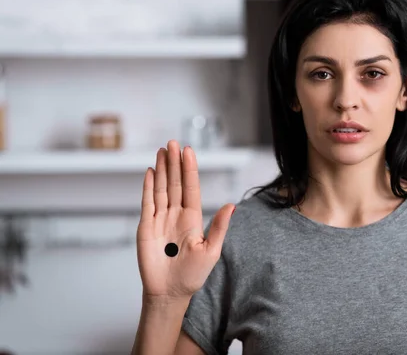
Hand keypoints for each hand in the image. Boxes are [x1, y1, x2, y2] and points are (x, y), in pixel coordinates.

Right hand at [136, 140, 233, 301]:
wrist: (169, 292)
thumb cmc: (192, 274)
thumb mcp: (210, 250)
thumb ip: (219, 227)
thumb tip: (231, 205)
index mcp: (193, 218)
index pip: (192, 188)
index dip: (190, 169)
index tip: (188, 151)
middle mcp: (177, 214)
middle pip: (176, 183)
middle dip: (175, 163)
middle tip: (173, 142)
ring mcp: (160, 219)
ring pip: (161, 189)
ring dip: (162, 170)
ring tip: (162, 151)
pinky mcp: (146, 226)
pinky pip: (147, 202)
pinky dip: (148, 187)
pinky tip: (150, 172)